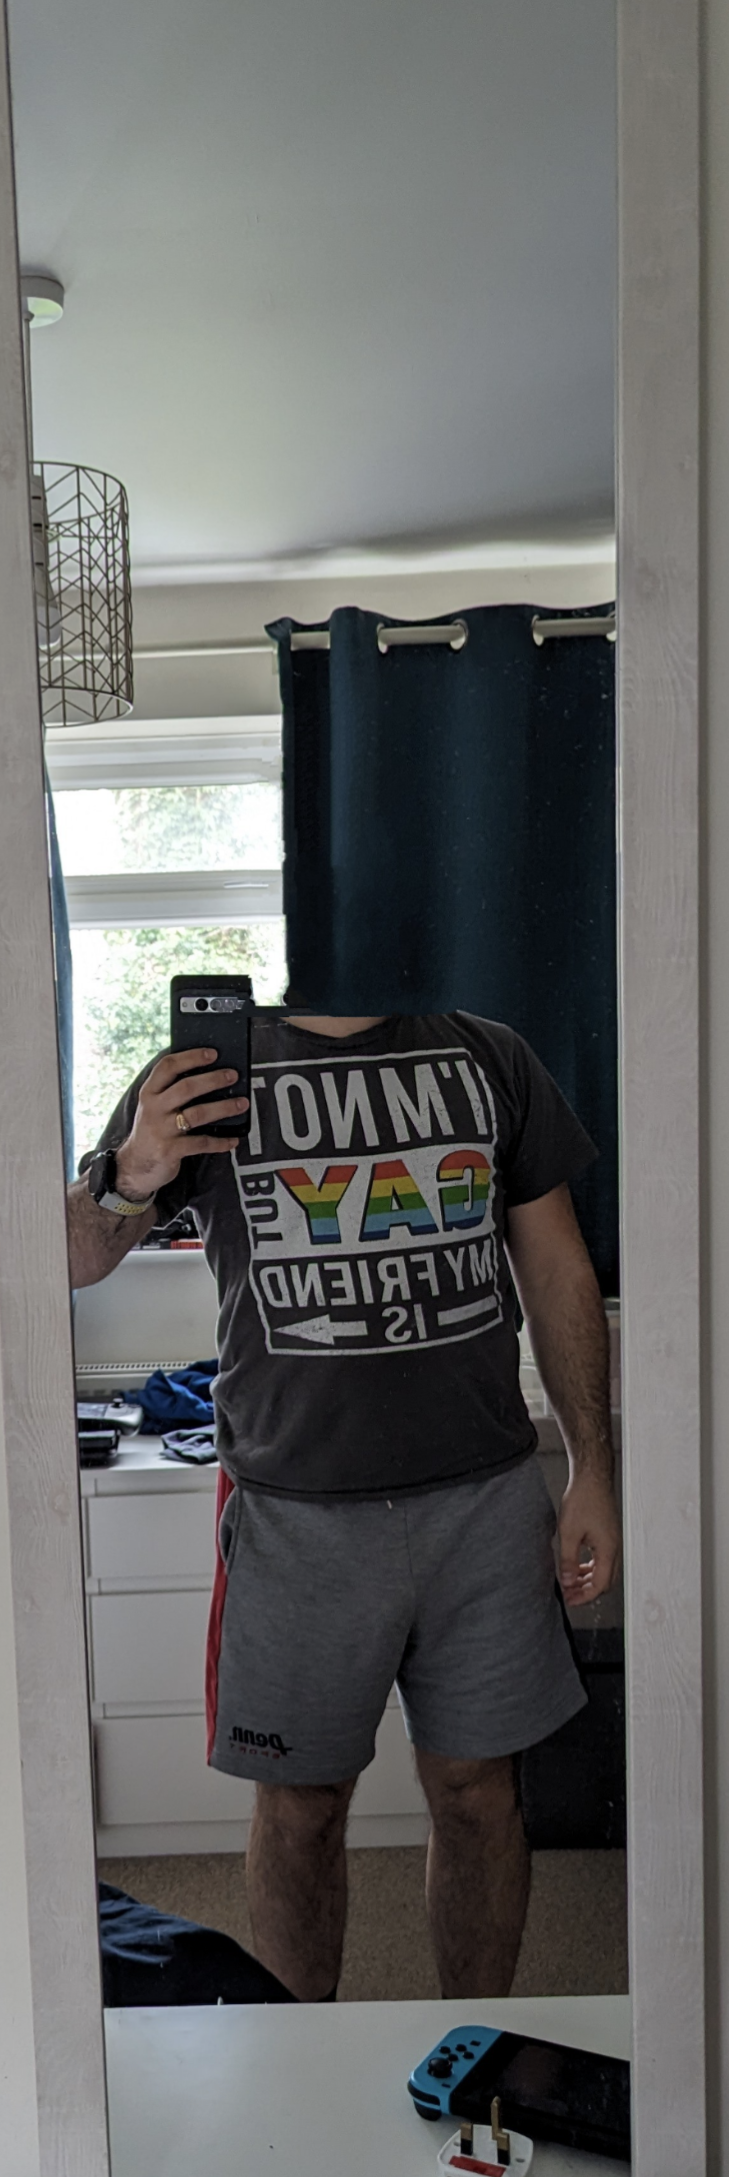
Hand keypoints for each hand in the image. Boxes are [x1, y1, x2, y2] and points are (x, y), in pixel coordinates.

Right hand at [114, 1048, 248, 1200]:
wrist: (134, 1166)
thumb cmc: (152, 1130)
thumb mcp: (153, 1106)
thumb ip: (170, 1091)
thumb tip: (208, 1074)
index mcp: (149, 1092)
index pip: (168, 1066)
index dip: (191, 1057)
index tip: (212, 1053)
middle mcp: (154, 1108)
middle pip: (186, 1088)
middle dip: (213, 1080)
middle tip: (233, 1075)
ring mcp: (162, 1130)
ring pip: (197, 1114)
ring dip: (223, 1108)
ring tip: (241, 1104)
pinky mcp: (170, 1150)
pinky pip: (201, 1143)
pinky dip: (220, 1142)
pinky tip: (233, 1140)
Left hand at [557, 1468, 621, 1605]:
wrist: (592, 1477)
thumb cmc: (583, 1499)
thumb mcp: (569, 1532)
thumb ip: (568, 1560)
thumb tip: (568, 1581)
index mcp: (607, 1550)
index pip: (600, 1585)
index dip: (585, 1596)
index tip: (571, 1600)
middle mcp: (614, 1548)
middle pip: (605, 1581)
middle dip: (587, 1591)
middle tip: (570, 1594)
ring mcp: (612, 1541)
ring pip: (604, 1570)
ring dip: (588, 1579)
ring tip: (571, 1581)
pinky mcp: (608, 1534)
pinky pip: (602, 1558)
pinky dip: (590, 1566)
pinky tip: (577, 1564)